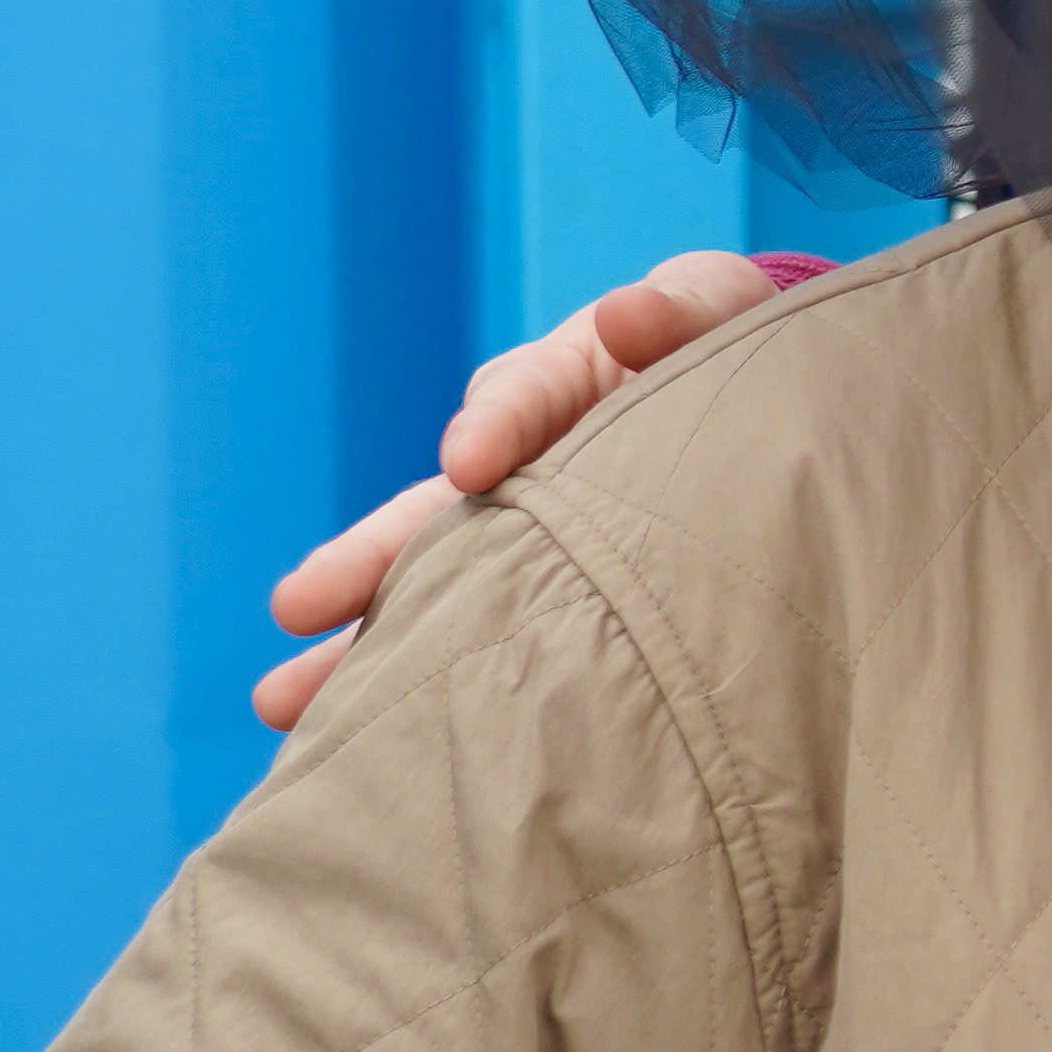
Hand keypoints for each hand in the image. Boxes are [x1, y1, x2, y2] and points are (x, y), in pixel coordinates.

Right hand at [254, 251, 781, 729]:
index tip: (470, 463)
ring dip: (364, 647)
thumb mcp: (714, 308)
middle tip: (295, 607)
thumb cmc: (726, 343)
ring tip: (286, 705)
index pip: (520, 398)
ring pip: (438, 594)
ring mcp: (526, 539)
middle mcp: (519, 469)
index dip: (499, 425)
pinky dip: (436, 682)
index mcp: (558, 386)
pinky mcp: (552, 596)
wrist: (766, 406)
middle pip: (435, 516)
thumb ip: (681, 311)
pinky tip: (383, 742)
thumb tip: (625, 315)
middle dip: (367, 562)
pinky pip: (488, 639)